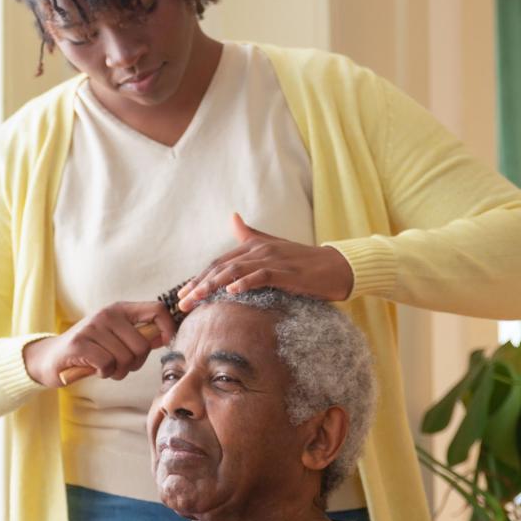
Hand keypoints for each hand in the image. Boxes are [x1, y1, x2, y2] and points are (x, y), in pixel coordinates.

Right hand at [23, 298, 177, 386]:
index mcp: (119, 309)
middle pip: (142, 344)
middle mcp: (106, 314)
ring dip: (118, 371)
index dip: (168, 327)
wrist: (50, 358)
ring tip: (105, 367)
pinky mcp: (79, 345)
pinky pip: (108, 365)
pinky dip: (104, 373)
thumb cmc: (88, 350)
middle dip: (135, 363)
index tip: (164, 344)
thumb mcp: (114, 336)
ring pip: (125, 358)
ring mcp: (91, 328)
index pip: (157, 309)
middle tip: (119, 365)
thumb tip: (165, 337)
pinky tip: (95, 369)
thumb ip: (137, 335)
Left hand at [177, 213, 352, 310]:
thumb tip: (233, 217)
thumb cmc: (304, 260)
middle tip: (182, 303)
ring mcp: (274, 259)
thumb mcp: (273, 245)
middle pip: (222, 268)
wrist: (339, 266)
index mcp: (253, 247)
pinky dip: (246, 282)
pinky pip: (263, 276)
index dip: (198, 278)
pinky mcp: (288, 271)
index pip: (218, 263)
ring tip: (197, 298)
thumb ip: (250, 235)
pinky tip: (232, 292)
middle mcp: (260, 250)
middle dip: (199, 285)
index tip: (182, 295)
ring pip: (236, 271)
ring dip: (214, 285)